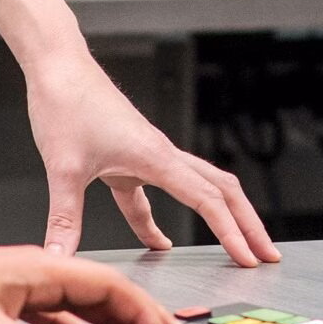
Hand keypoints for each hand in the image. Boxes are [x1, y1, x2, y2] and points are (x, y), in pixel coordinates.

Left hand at [28, 60, 277, 266]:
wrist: (56, 63)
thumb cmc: (64, 101)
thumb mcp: (62, 167)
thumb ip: (64, 218)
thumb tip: (60, 258)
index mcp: (154, 156)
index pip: (207, 200)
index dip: (231, 232)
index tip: (249, 259)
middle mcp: (159, 153)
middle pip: (219, 190)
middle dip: (246, 223)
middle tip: (267, 255)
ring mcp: (147, 154)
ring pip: (195, 187)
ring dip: (217, 217)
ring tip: (232, 249)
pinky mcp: (128, 156)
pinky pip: (155, 192)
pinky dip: (160, 218)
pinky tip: (158, 243)